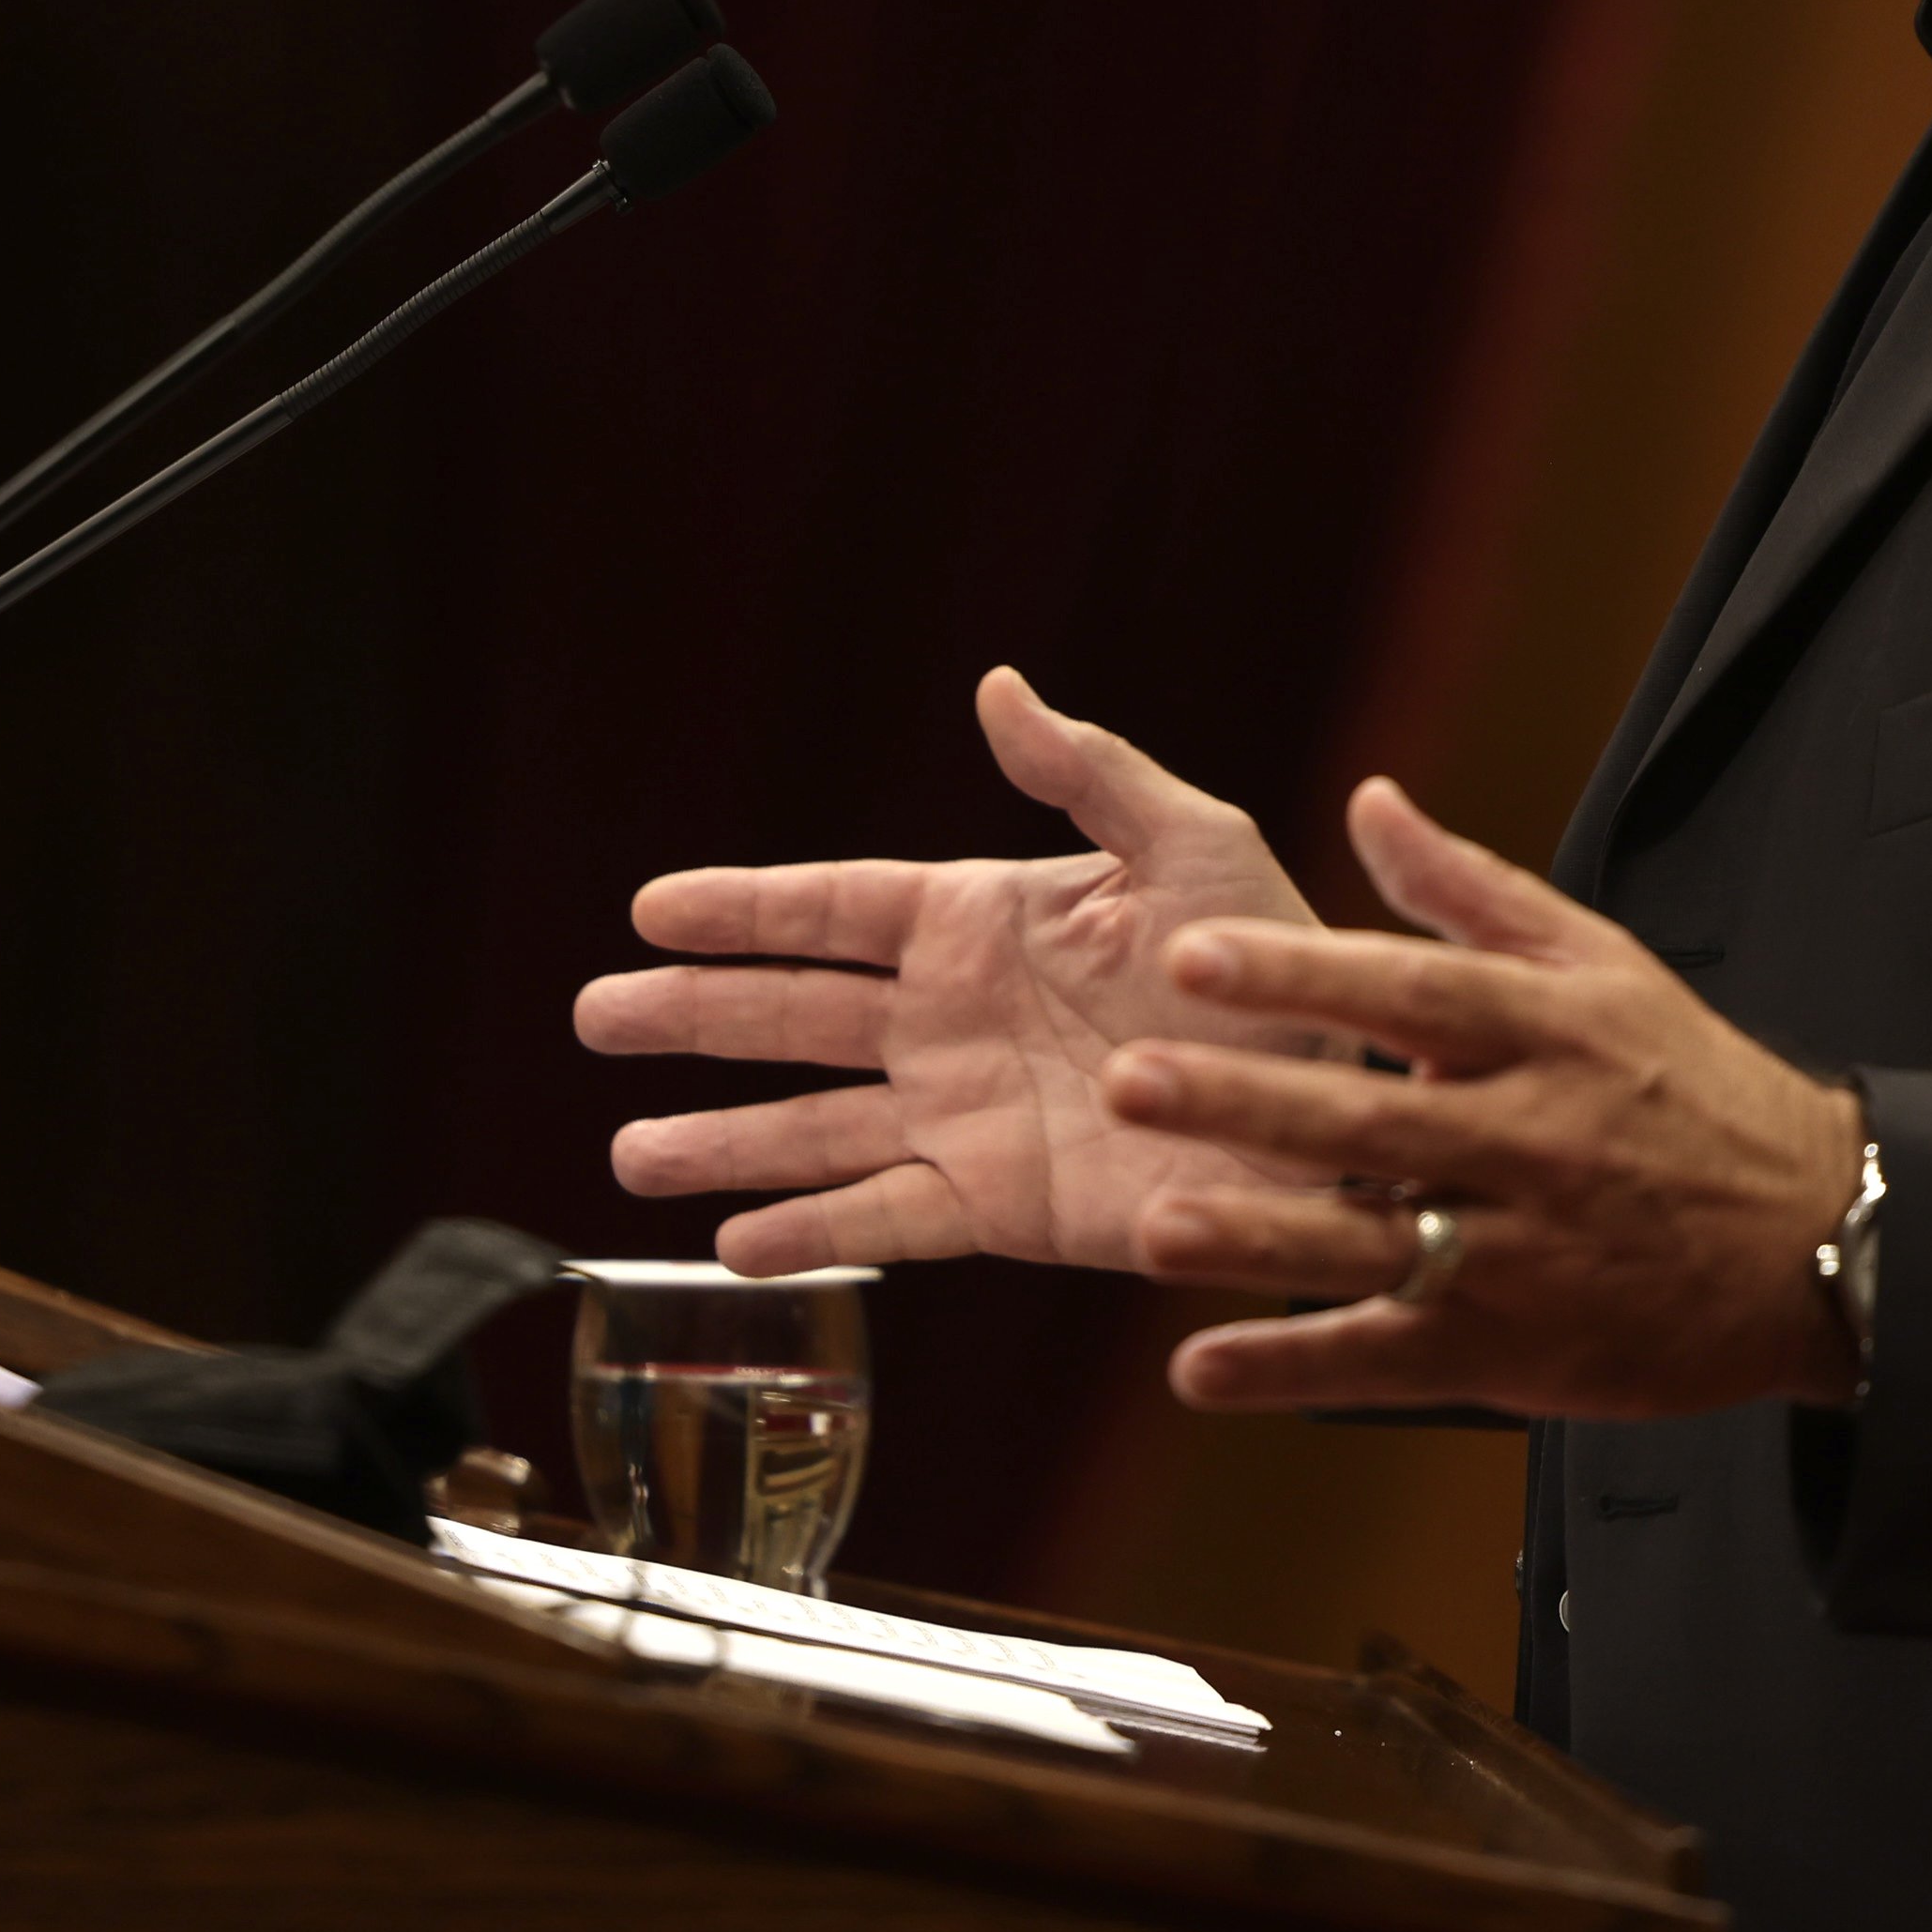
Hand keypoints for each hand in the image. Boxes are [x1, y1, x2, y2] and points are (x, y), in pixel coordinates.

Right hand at [576, 667, 1334, 1273]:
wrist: (1335, 1101)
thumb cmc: (1272, 959)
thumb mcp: (1191, 841)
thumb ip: (1089, 770)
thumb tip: (998, 687)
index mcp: (981, 922)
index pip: (832, 910)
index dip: (742, 909)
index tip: (652, 908)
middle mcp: (951, 1021)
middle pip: (793, 1018)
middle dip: (694, 1017)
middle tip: (596, 1017)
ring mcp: (964, 1116)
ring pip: (814, 1129)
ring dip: (724, 1143)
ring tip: (629, 1157)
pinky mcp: (1000, 1205)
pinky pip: (885, 1218)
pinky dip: (810, 1232)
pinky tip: (735, 1244)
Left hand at [1114, 773, 1866, 1416]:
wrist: (1821, 1238)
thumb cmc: (1695, 1088)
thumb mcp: (1603, 964)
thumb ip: (1469, 890)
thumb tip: (1369, 801)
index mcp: (1545, 1032)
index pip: (1408, 993)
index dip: (1296, 976)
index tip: (1189, 956)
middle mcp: (1529, 1139)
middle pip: (1372, 1121)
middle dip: (1245, 1102)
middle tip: (1129, 1081)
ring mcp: (1521, 1252)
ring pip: (1373, 1247)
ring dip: (1257, 1245)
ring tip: (1151, 1230)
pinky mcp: (1516, 1349)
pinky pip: (1391, 1360)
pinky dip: (1295, 1369)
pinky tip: (1202, 1372)